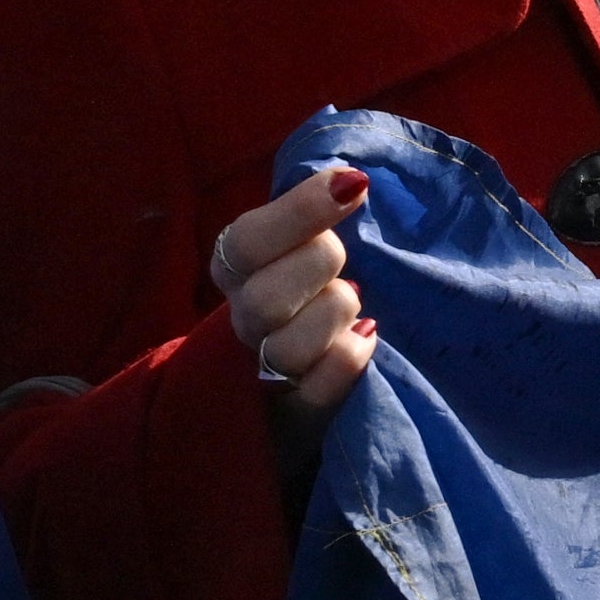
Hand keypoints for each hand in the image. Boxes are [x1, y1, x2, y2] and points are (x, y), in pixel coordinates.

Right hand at [208, 160, 376, 417]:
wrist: (295, 380)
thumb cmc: (309, 292)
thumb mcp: (299, 247)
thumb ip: (312, 217)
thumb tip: (352, 181)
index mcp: (234, 270)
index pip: (247, 241)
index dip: (299, 212)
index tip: (354, 185)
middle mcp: (242, 323)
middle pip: (264, 299)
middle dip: (317, 268)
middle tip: (343, 262)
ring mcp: (263, 374)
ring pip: (287, 350)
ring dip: (333, 317)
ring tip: (354, 303)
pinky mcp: (293, 418)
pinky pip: (314, 395)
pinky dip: (344, 363)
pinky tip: (365, 339)